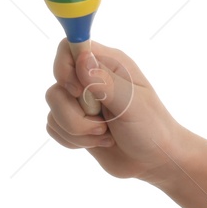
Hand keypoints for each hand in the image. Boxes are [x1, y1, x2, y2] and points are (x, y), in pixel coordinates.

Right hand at [45, 40, 187, 188]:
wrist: (153, 159)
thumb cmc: (151, 127)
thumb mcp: (132, 104)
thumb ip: (106, 82)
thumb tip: (82, 58)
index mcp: (110, 64)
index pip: (70, 48)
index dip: (63, 67)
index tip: (76, 91)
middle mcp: (92, 79)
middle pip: (56, 86)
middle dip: (74, 114)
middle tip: (103, 125)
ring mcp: (81, 102)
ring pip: (53, 110)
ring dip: (76, 131)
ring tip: (104, 136)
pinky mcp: (74, 122)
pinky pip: (53, 128)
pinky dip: (73, 141)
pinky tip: (99, 143)